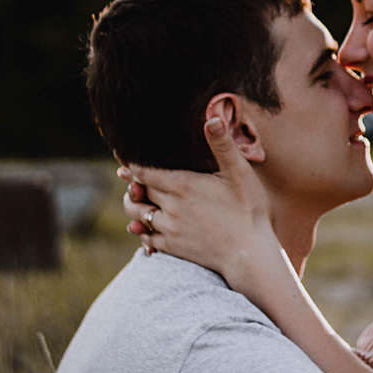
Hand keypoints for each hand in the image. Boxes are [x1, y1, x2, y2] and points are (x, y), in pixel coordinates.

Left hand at [119, 110, 278, 287]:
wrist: (251, 255)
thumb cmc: (249, 211)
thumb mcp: (239, 174)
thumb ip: (222, 145)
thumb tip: (212, 118)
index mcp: (182, 185)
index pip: (144, 172)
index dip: (130, 164)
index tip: (121, 157)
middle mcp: (170, 207)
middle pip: (138, 192)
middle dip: (132, 184)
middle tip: (127, 176)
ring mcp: (170, 229)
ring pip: (138, 215)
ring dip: (134, 206)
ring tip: (136, 200)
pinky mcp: (173, 248)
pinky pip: (147, 239)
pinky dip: (143, 231)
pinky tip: (144, 228)